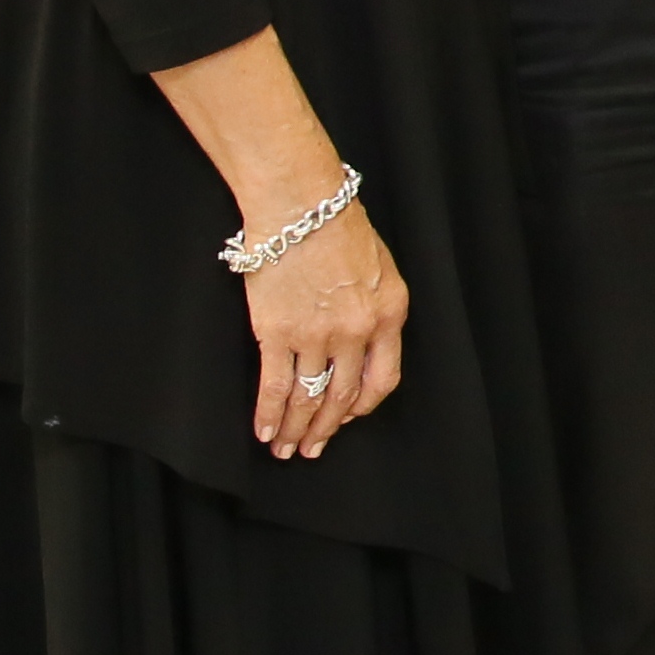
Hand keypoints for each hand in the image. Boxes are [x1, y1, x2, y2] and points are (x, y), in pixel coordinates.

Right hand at [245, 197, 404, 459]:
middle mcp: (358, 332)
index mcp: (390, 315)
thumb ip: (375, 311)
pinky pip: (275, 385)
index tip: (348, 419)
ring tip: (286, 449)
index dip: (362, 407)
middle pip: (343, 396)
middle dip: (326, 429)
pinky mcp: (278, 332)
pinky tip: (264, 430)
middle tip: (312, 449)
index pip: (383, 380)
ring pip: (309, 397)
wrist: (301, 206)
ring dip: (296, 429)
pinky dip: (269, 413)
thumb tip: (361, 349)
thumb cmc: (340, 228)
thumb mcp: (380, 270)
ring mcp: (317, 335)